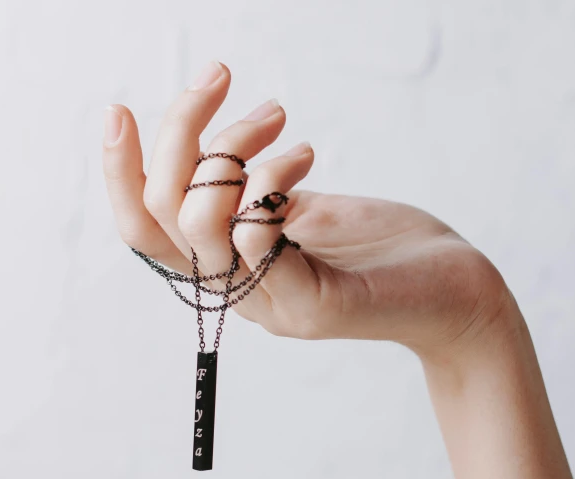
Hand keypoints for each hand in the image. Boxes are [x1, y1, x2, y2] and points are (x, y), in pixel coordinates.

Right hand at [101, 60, 509, 359]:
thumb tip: (209, 143)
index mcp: (226, 268)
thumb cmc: (376, 244)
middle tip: (220, 76)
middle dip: (180, 130)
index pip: (144, 230)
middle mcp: (236, 291)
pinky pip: (256, 238)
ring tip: (277, 115)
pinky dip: (271, 180)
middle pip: (164, 213)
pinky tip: (305, 156)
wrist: (456, 295)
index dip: (120, 173)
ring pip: (201, 221)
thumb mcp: (297, 204)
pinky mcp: (312, 306)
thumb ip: (248, 190)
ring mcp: (270, 304)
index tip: (119, 110)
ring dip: (232, 146)